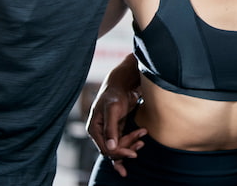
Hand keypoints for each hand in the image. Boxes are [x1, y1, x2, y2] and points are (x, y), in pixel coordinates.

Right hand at [86, 54, 146, 175]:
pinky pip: (123, 141)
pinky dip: (132, 141)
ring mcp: (108, 131)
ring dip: (131, 145)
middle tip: (141, 143)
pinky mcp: (117, 128)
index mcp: (94, 128)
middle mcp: (99, 132)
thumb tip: (110, 147)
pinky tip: (141, 136)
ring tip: (143, 135)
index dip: (119, 153)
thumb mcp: (113, 109)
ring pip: (119, 147)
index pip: (105, 149)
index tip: (133, 153)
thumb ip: (111, 128)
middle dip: (127, 148)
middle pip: (113, 150)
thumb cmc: (116, 94)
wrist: (123, 83)